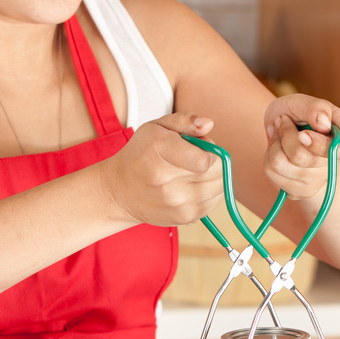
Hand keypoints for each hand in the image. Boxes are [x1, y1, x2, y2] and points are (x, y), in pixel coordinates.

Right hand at [101, 112, 223, 226]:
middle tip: (195, 159)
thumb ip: (185, 120)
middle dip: (213, 162)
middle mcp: (166, 182)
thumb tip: (208, 124)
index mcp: (159, 151)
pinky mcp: (184, 218)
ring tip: (192, 172)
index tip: (201, 149)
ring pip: (219, 187)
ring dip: (213, 178)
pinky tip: (192, 186)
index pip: (205, 160)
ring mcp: (176, 204)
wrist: (120, 190)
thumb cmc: (141, 154)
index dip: (210, 152)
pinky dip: (209, 193)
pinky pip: (214, 202)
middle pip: (216, 172)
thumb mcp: (157, 127)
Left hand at [262, 95, 339, 201]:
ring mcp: (317, 181)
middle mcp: (335, 163)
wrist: (281, 125)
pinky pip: (272, 173)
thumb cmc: (298, 111)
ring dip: (274, 143)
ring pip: (282, 165)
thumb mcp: (305, 101)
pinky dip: (268, 155)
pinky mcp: (298, 191)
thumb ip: (316, 108)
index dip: (323, 146)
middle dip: (286, 134)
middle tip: (284, 120)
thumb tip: (323, 123)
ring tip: (279, 132)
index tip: (304, 134)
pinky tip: (277, 149)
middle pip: (303, 158)